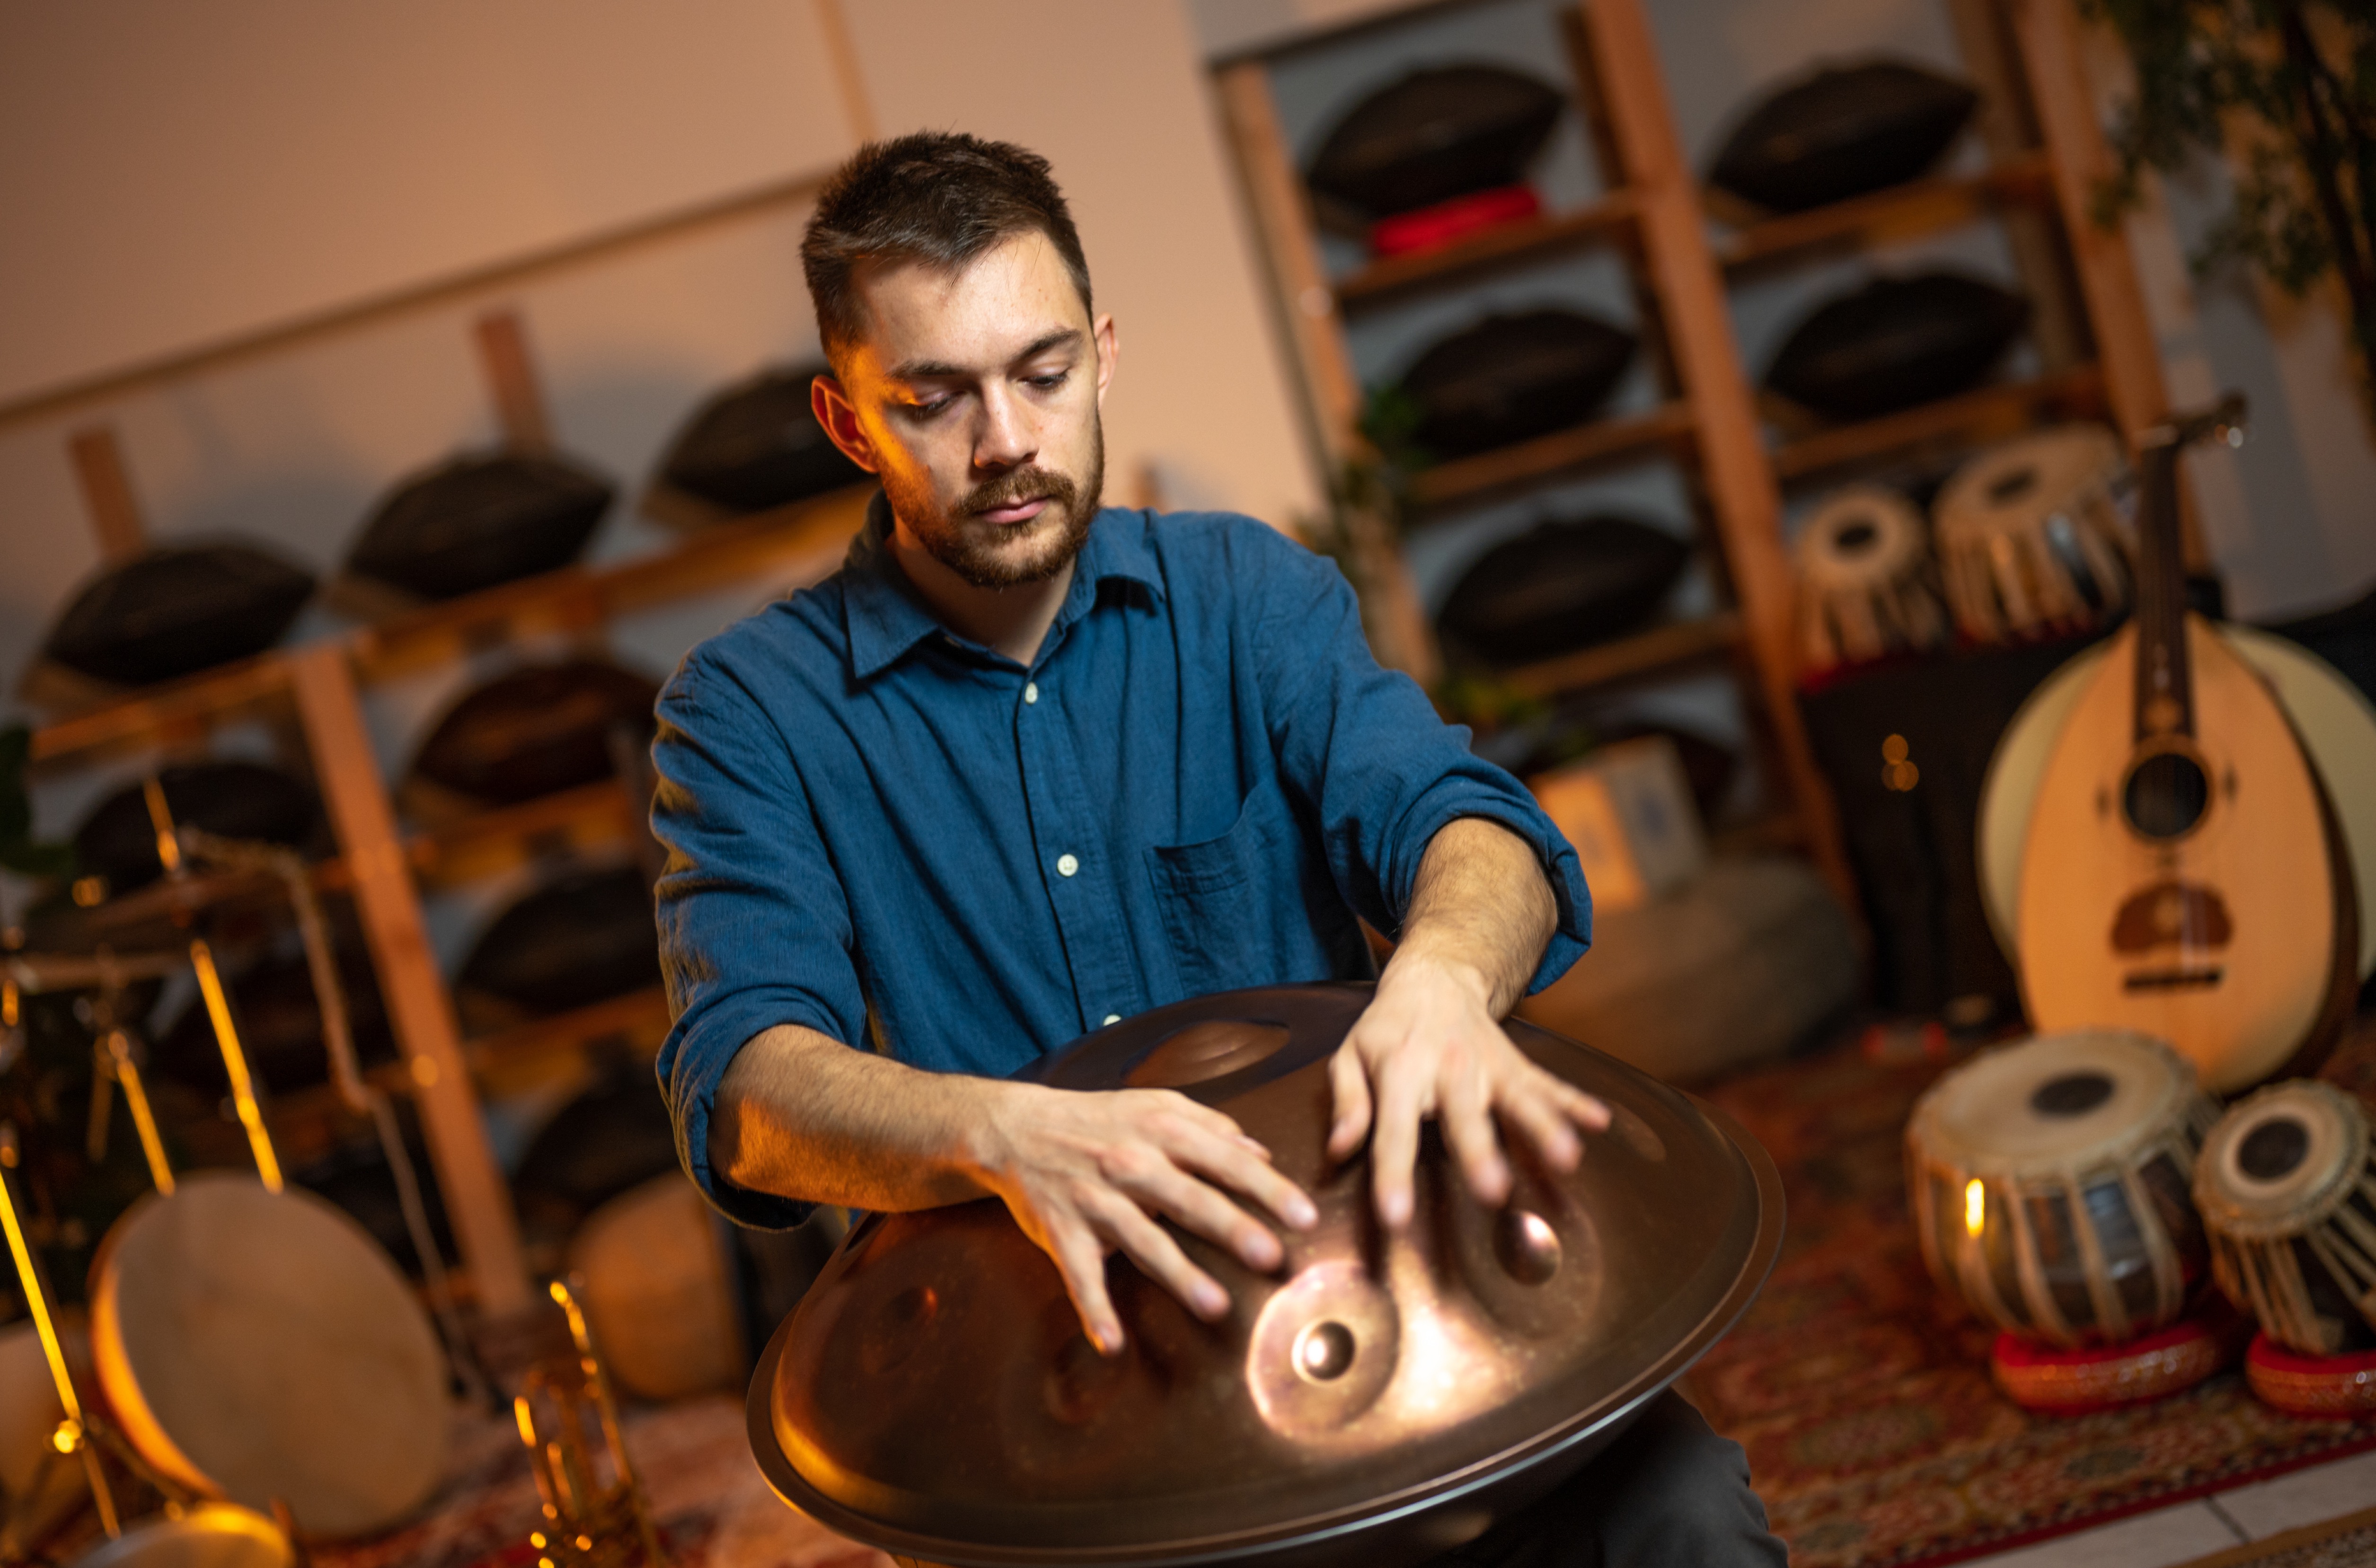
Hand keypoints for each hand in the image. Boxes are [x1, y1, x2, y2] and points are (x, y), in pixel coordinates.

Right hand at [970, 1080, 1318, 1354]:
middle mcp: (1130, 1165)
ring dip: (1178, 1275)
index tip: (1304, 1215)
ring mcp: (1095, 1201)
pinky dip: (1093, 1309)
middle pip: (1190, 1199)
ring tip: (1215, 1306)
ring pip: (1143, 1241)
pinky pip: (1079, 1276)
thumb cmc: (1097, 1120)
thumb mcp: (1155, 1106)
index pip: (1224, 1160)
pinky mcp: (1062, 1233)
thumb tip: (1263, 1152)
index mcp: (1160, 1133)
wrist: (1015, 1128)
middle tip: (1272, 1256)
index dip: (1266, 1188)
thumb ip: (1211, 1126)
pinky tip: (1111, 1342)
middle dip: (1232, 1228)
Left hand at [1327, 955, 1609, 1227]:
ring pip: (1518, 1098)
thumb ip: (1347, 1102)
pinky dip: (1574, 1102)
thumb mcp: (1350, 1056)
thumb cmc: (1385, 1029)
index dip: (1393, 1175)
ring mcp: (1488, 1066)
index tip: (1397, 1218)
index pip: (1393, 1130)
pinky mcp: (1516, 1065)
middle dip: (1480, 1152)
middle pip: (1465, 1114)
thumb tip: (1339, 1150)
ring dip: (1543, 1127)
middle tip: (1493, 1192)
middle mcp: (1448, 1068)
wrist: (1433, 978)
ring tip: (1567, 1159)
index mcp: (1400, 1071)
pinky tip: (1600, 1122)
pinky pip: (1548, 1084)